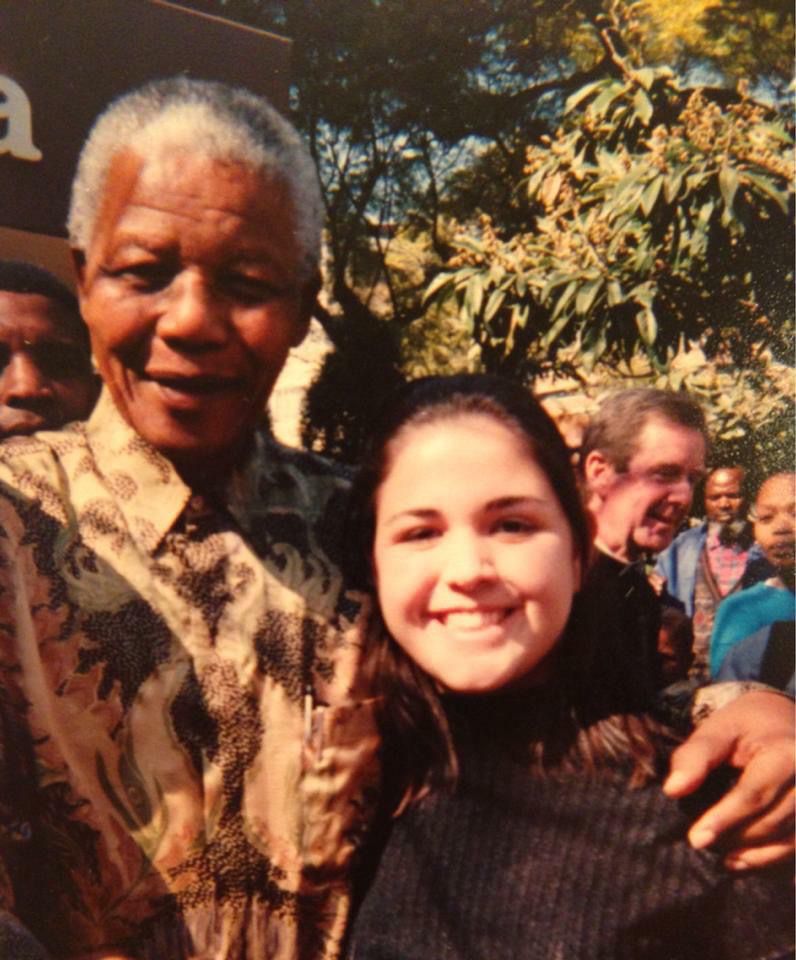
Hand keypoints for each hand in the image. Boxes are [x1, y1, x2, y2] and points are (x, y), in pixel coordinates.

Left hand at [663, 690, 793, 869]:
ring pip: (786, 842)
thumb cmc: (746, 724)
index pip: (754, 794)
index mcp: (786, 755)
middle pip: (771, 822)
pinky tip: (738, 861)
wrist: (784, 720)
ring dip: (750, 853)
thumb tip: (673, 789)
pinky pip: (795, 848)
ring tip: (717, 852)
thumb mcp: (718, 729)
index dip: (724, 818)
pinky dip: (767, 859)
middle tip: (699, 841)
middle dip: (734, 837)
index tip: (696, 838)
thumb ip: (695, 756)